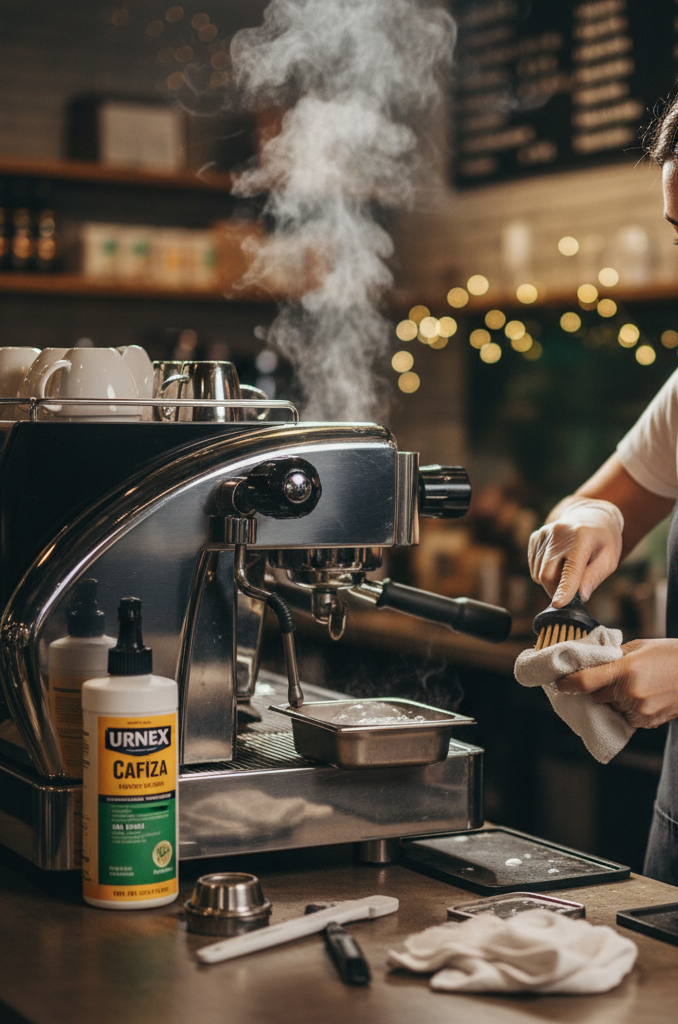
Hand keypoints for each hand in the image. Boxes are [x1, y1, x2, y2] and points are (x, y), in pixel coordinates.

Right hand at [528, 498, 623, 606]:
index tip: (558, 604)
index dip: (564, 589)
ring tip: (568, 573)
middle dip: (556, 591)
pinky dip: (544, 573)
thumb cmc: (603, 540)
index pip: (570, 569)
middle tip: (570, 596)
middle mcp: (559, 532)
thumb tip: (580, 597)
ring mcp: (544, 533)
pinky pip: (534, 566)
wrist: (591, 516)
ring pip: (538, 573)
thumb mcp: (609, 559)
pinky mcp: (535, 537)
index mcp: (582, 537)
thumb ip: (594, 577)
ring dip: (551, 582)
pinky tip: (559, 563)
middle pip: (547, 574)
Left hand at [556, 638, 677, 728]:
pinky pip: (626, 717)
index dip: (567, 683)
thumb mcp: (639, 647)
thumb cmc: (670, 655)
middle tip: (603, 679)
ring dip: (612, 700)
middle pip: (596, 696)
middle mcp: (630, 692)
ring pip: (610, 708)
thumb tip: (589, 661)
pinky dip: (626, 709)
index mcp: (625, 668)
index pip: (584, 682)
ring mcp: (639, 709)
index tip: (559, 682)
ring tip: (630, 685)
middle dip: (595, 689)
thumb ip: (613, 656)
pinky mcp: (648, 721)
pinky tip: (641, 696)